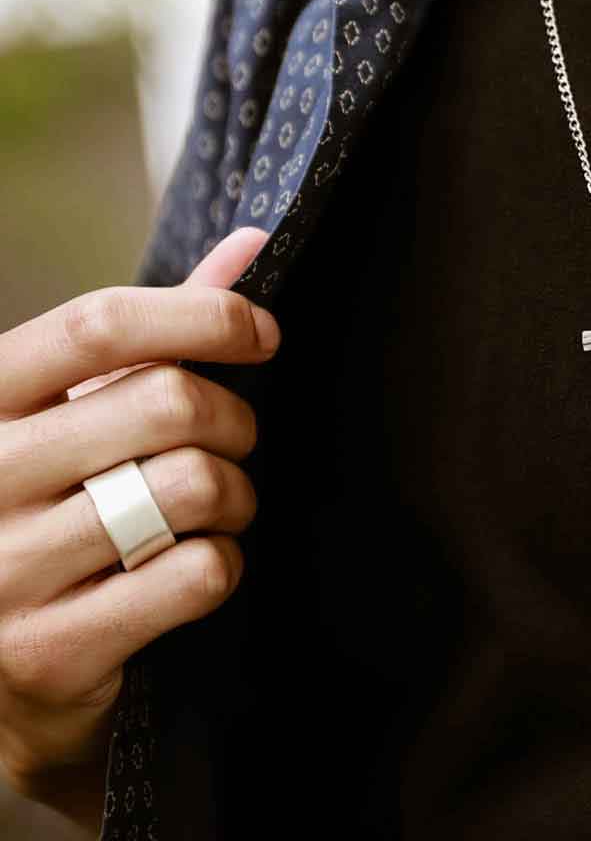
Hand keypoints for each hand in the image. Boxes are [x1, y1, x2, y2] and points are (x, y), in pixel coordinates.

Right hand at [0, 227, 279, 830]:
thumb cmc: (53, 505)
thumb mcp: (80, 408)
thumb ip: (160, 330)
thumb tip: (251, 243)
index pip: (101, 322)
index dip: (204, 316)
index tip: (262, 332)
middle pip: (169, 402)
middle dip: (236, 419)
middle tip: (234, 442)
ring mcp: (5, 569)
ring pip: (195, 486)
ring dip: (235, 495)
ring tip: (215, 507)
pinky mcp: (50, 649)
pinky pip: (198, 573)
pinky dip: (224, 564)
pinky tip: (194, 566)